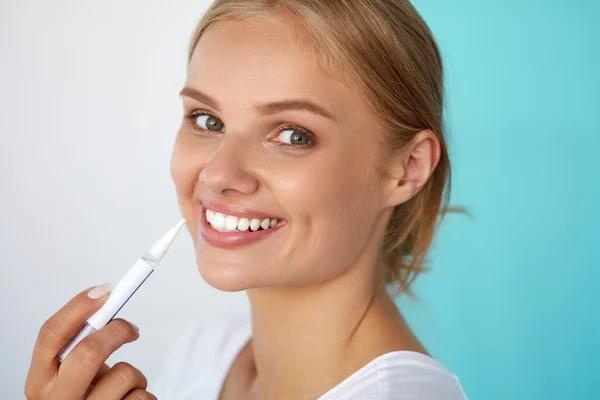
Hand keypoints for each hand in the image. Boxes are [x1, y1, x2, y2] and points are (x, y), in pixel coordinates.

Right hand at [25, 284, 156, 398]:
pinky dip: (144, 394)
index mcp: (40, 383)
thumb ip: (79, 347)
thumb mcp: (71, 375)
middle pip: (89, 351)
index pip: (51, 335)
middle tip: (130, 329)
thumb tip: (105, 303)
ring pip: (124, 374)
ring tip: (126, 385)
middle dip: (117, 331)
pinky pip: (142, 397)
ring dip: (135, 374)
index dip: (78, 307)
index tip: (104, 290)